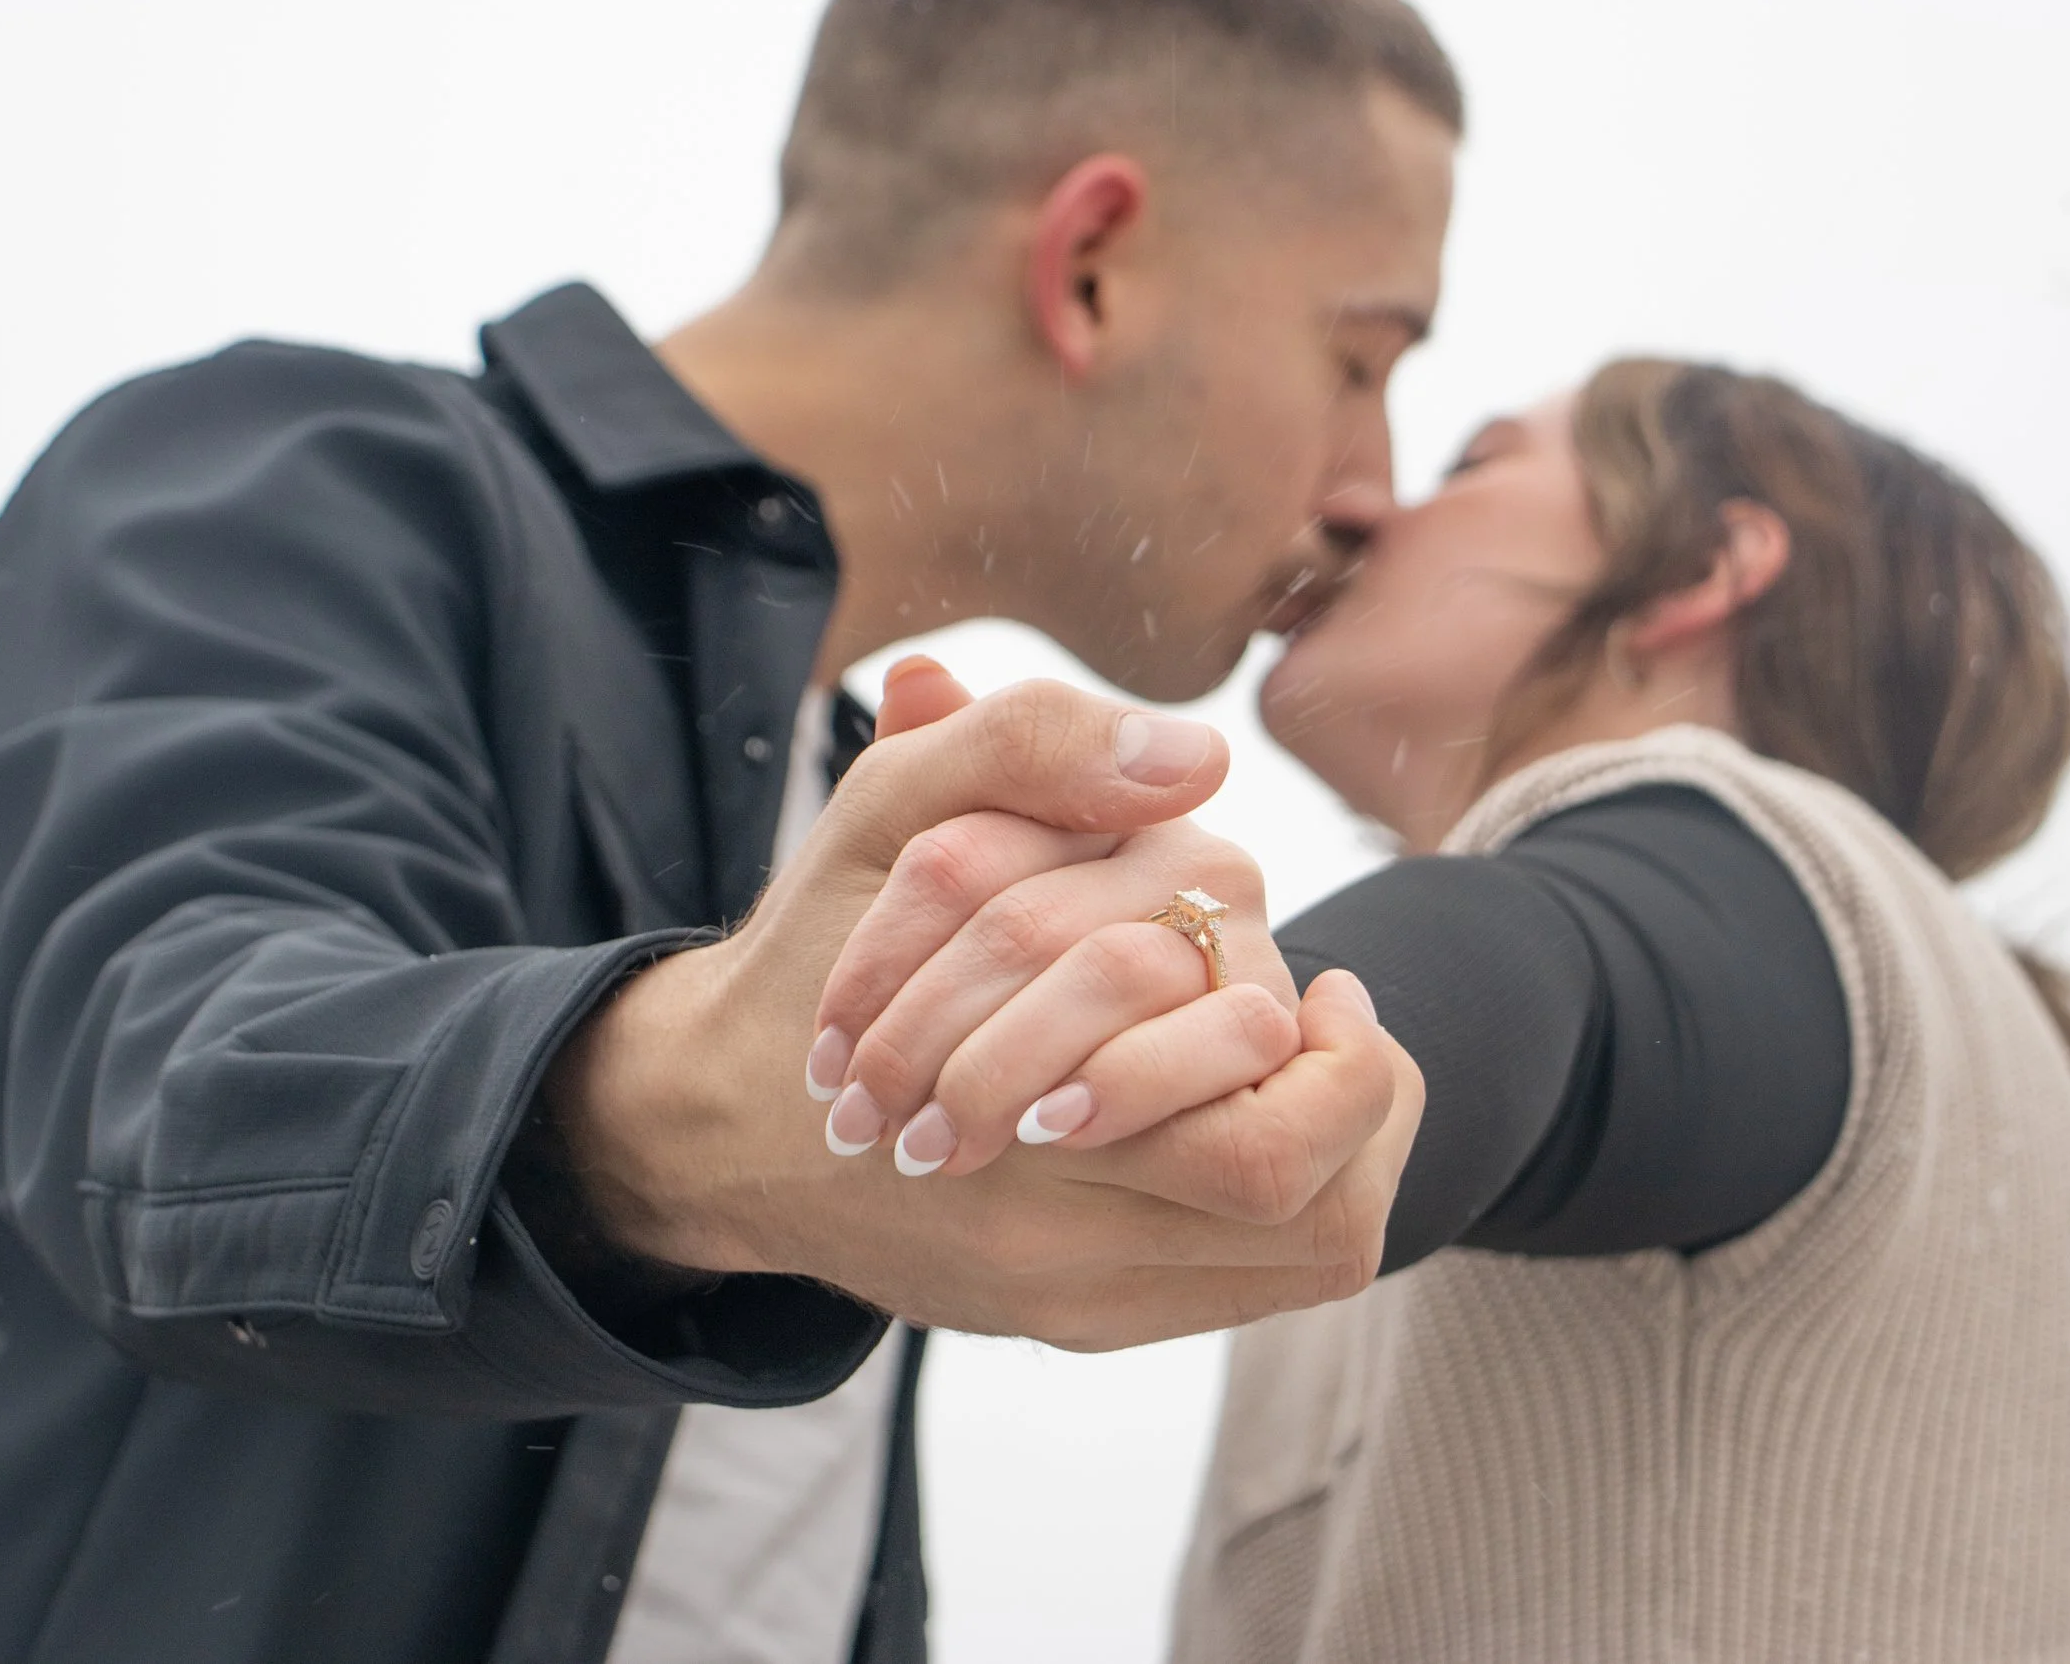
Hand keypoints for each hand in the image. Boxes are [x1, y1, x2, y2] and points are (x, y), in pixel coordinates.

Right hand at [540, 665, 1421, 1347]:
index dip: (1330, 1050)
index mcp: (1028, 1101)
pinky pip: (1242, 1287)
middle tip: (1330, 1020)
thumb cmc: (813, 953)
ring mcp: (1063, 1287)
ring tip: (1311, 1066)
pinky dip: (1287, 1206)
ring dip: (1340, 1157)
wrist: (716, 1125)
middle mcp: (1055, 1227)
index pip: (1259, 1113)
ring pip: (1292, 1257)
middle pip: (1292, 1202)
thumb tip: (1197, 755)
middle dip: (1353, 1106)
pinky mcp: (1068, 1318)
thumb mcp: (891, 816)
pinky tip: (1250, 1113)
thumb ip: (1029, 751)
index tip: (1321, 981)